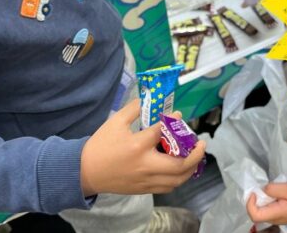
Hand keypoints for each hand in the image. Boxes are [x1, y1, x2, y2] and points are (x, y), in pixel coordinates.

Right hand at [80, 99, 205, 196]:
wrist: (85, 172)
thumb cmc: (100, 145)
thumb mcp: (115, 122)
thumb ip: (134, 109)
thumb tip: (148, 98)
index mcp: (138, 146)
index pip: (163, 132)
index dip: (174, 121)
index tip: (178, 115)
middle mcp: (145, 165)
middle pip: (179, 164)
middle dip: (195, 153)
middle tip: (201, 143)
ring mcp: (146, 179)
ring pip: (177, 179)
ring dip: (191, 167)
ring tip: (196, 155)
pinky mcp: (144, 189)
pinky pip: (168, 187)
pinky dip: (179, 178)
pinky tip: (182, 168)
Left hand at [246, 183, 286, 226]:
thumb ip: (274, 189)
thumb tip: (262, 189)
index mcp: (275, 214)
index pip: (254, 215)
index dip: (250, 204)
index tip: (255, 192)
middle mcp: (273, 219)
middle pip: (256, 213)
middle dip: (254, 201)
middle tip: (260, 188)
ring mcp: (275, 219)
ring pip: (261, 212)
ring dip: (260, 200)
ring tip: (268, 190)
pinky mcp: (278, 215)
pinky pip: (267, 210)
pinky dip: (265, 201)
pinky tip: (273, 194)